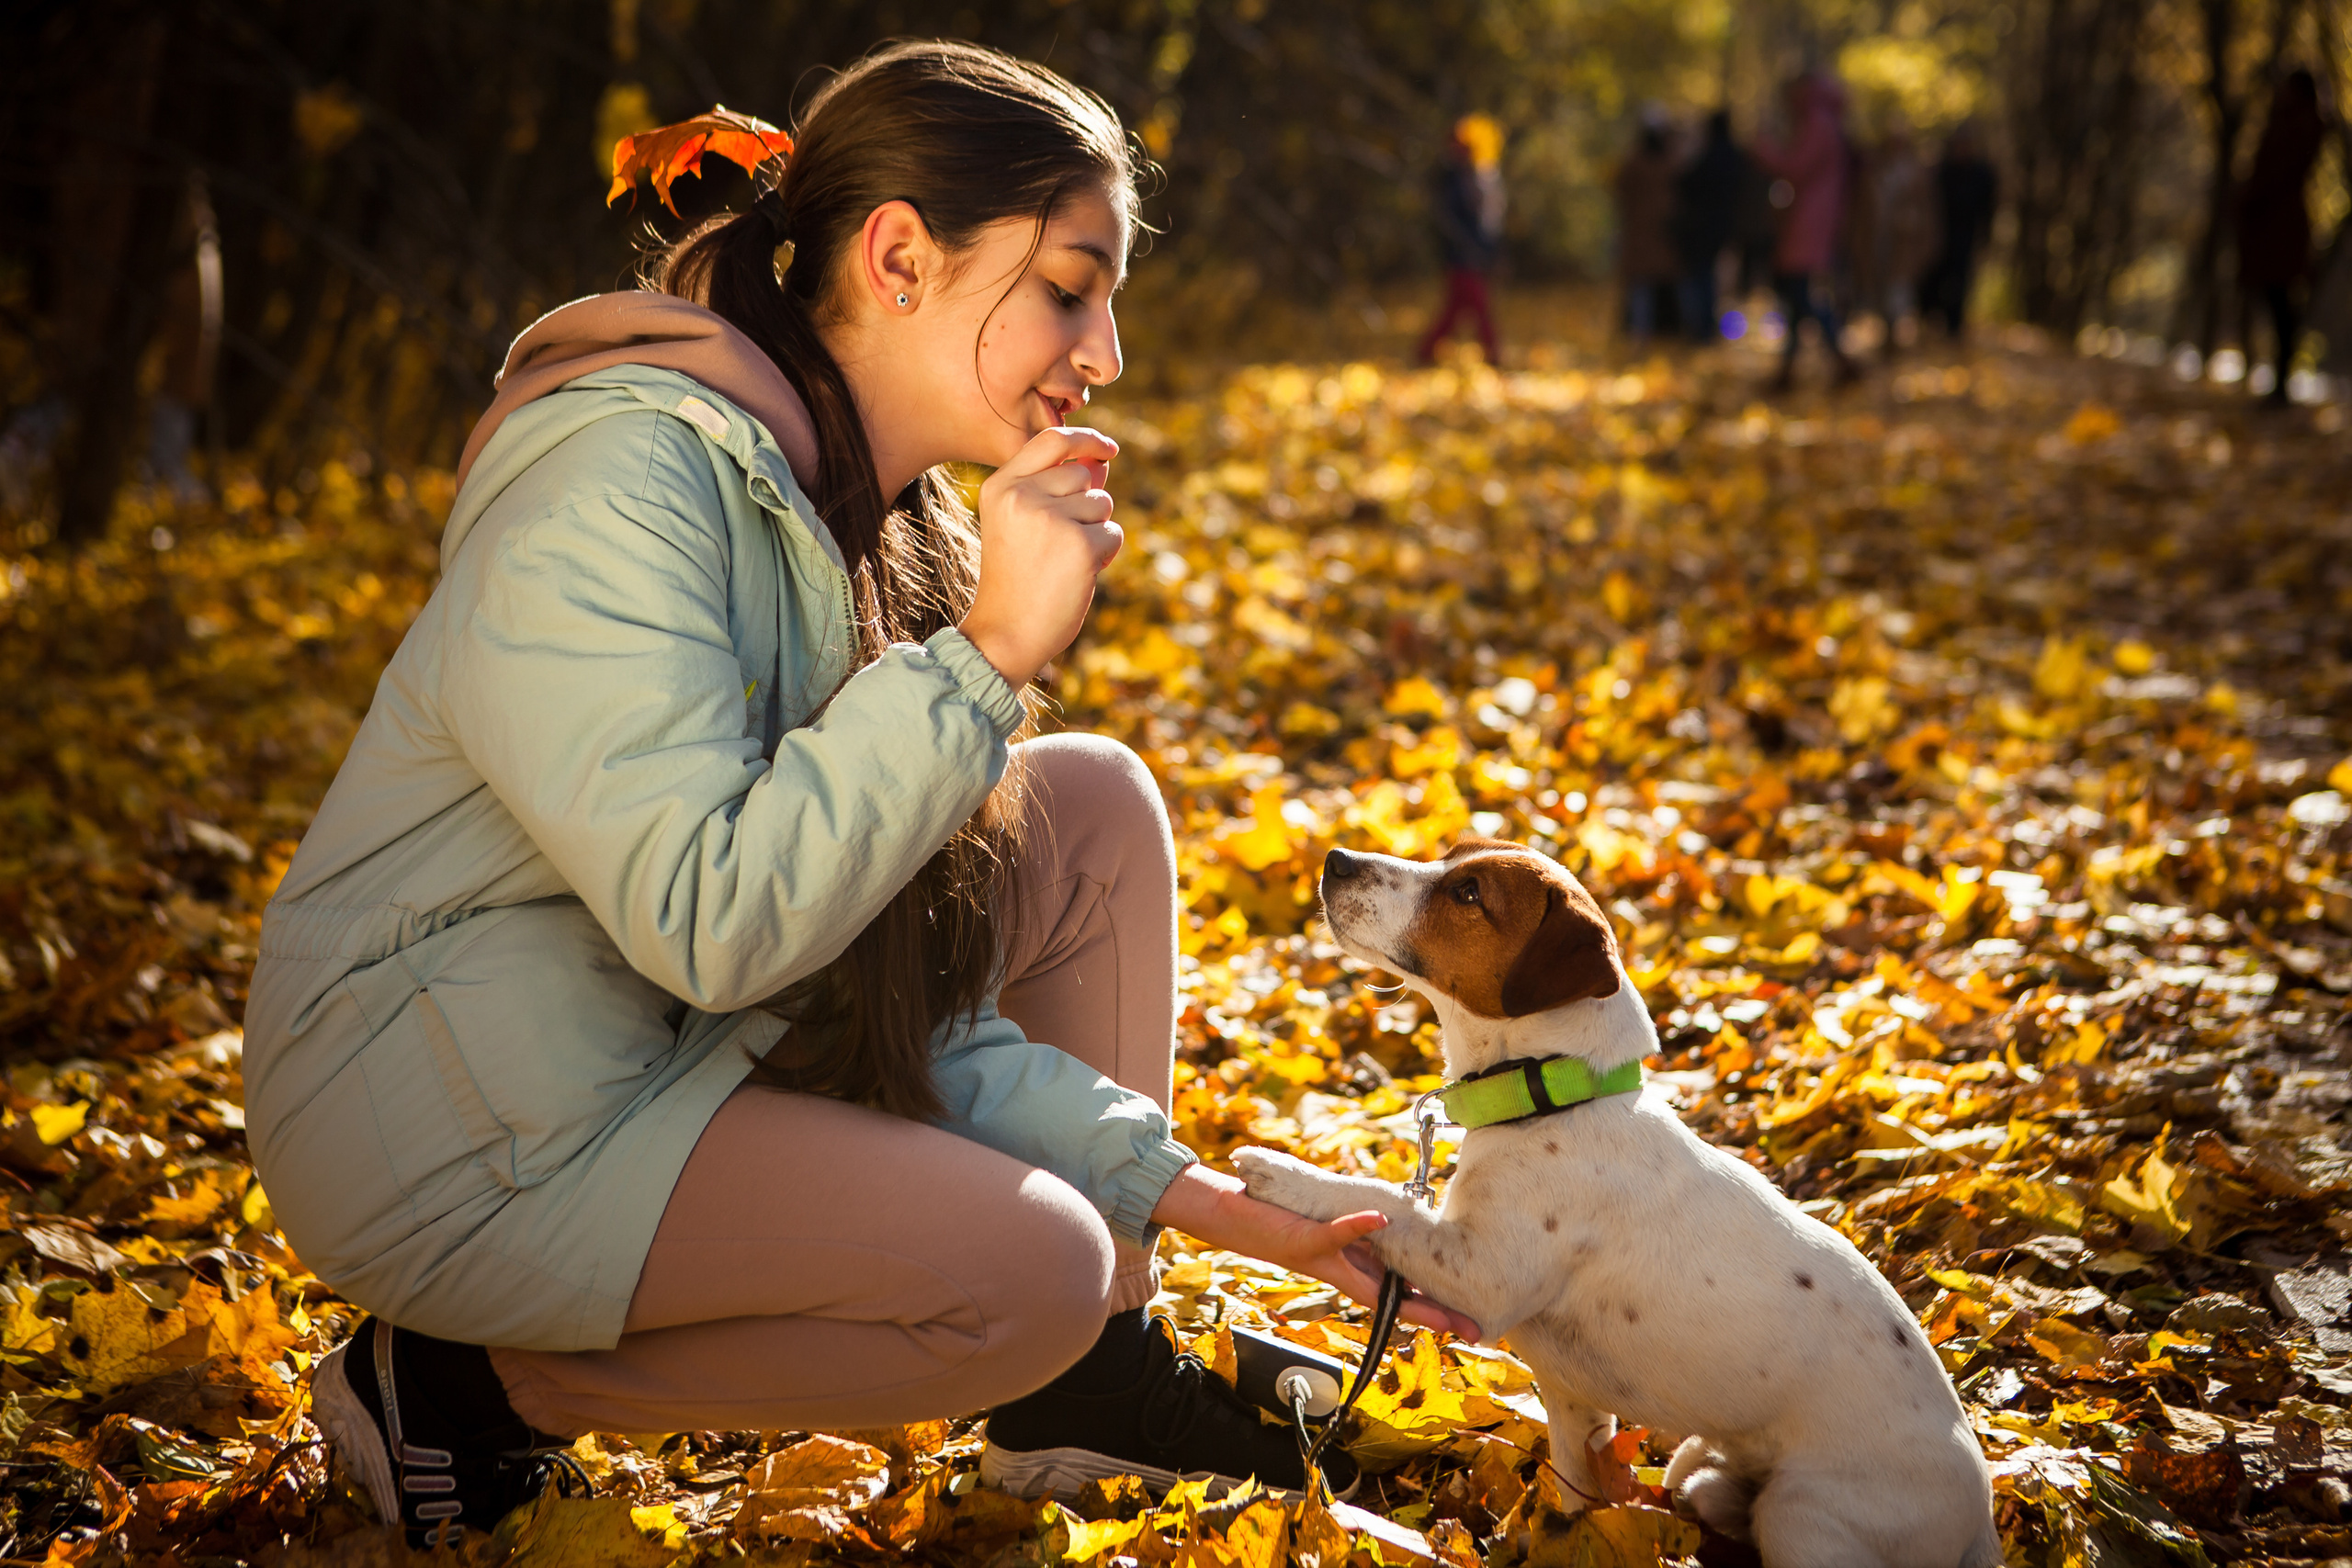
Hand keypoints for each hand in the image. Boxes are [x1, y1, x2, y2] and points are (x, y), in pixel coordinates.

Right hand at [958, 427, 1122, 688]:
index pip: (1050, 440)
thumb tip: (1102, 459)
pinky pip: (1112, 534)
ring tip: (1061, 561)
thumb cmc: (1018, 579)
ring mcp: (1050, 518)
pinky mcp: (1079, 545)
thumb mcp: (1024, 524)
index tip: (1109, 448)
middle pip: (1084, 475)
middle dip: (1087, 505)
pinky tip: (1076, 575)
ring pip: (1101, 504)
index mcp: (1001, 486)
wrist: (1006, 631)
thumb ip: (1059, 488)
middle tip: (1058, 543)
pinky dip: (1104, 555)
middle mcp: (1022, 495)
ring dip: (1094, 531)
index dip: (1086, 439)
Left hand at [1150, 1165, 1483, 1341]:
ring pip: (1373, 1284)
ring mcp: (1326, 1258)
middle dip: (1436, 1315)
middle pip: (1397, 1301)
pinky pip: (1334, 1232)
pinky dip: (1356, 1226)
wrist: (1234, 1218)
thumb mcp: (1328, 1227)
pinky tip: (1381, 1222)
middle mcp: (1344, 1272)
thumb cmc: (1283, 1222)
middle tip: (1473, 1331)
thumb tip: (1388, 1222)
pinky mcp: (1304, 1239)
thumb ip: (1355, 1230)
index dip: (1437, 1310)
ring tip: (1443, 1310)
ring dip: (1407, 1295)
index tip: (1473, 1324)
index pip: (1402, 1295)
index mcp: (1354, 1268)